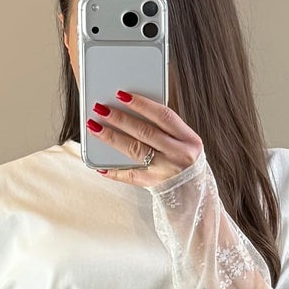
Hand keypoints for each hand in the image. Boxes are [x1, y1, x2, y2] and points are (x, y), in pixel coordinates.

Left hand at [86, 88, 204, 185]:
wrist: (194, 194)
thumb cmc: (184, 161)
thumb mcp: (184, 142)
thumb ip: (164, 129)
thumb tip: (129, 111)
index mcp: (189, 139)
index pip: (163, 116)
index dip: (142, 104)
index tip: (121, 94)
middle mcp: (179, 154)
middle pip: (145, 132)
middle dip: (120, 118)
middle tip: (100, 108)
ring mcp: (166, 170)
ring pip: (134, 150)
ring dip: (112, 137)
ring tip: (94, 127)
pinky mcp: (153, 184)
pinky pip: (129, 175)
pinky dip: (114, 170)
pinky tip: (99, 165)